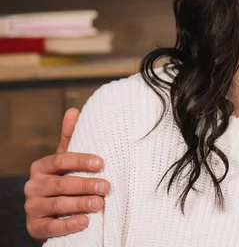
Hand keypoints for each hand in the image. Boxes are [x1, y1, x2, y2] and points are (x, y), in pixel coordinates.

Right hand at [24, 108, 109, 242]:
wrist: (51, 212)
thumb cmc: (64, 180)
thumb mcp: (66, 160)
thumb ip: (71, 138)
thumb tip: (74, 111)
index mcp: (42, 167)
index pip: (60, 160)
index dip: (80, 160)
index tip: (101, 163)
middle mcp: (34, 186)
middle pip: (61, 184)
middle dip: (85, 185)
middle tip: (106, 186)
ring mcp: (33, 207)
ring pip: (57, 204)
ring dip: (79, 204)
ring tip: (99, 203)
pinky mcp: (36, 226)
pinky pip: (51, 226)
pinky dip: (68, 224)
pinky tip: (85, 222)